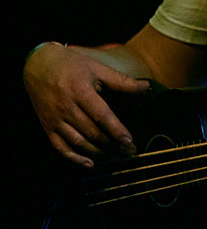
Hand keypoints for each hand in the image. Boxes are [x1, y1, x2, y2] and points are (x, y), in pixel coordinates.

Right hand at [22, 43, 148, 166]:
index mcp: (80, 92)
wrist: (38, 65)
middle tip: (129, 152)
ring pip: (78, 142)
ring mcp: (55, 119)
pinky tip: (90, 163)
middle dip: (112, 145)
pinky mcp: (47, 126)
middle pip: (92, 133)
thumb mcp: (97, 68)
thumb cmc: (72, 65)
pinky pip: (60, 147)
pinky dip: (74, 158)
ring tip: (116, 157)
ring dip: (98, 153)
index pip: (101, 116)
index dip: (116, 130)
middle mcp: (66, 108)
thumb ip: (121, 80)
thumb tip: (146, 86)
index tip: (130, 141)